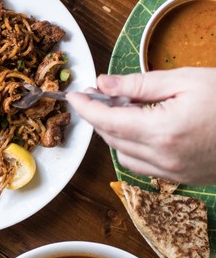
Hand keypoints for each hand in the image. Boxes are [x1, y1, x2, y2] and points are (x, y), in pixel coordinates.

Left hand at [66, 68, 215, 184]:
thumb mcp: (184, 79)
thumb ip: (138, 84)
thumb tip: (103, 83)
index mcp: (162, 130)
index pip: (107, 120)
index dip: (86, 107)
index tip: (73, 95)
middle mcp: (164, 157)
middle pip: (111, 138)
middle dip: (99, 116)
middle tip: (100, 94)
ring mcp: (174, 172)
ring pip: (123, 154)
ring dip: (114, 132)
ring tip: (124, 108)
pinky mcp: (183, 178)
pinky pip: (142, 165)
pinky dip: (131, 147)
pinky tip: (141, 128)